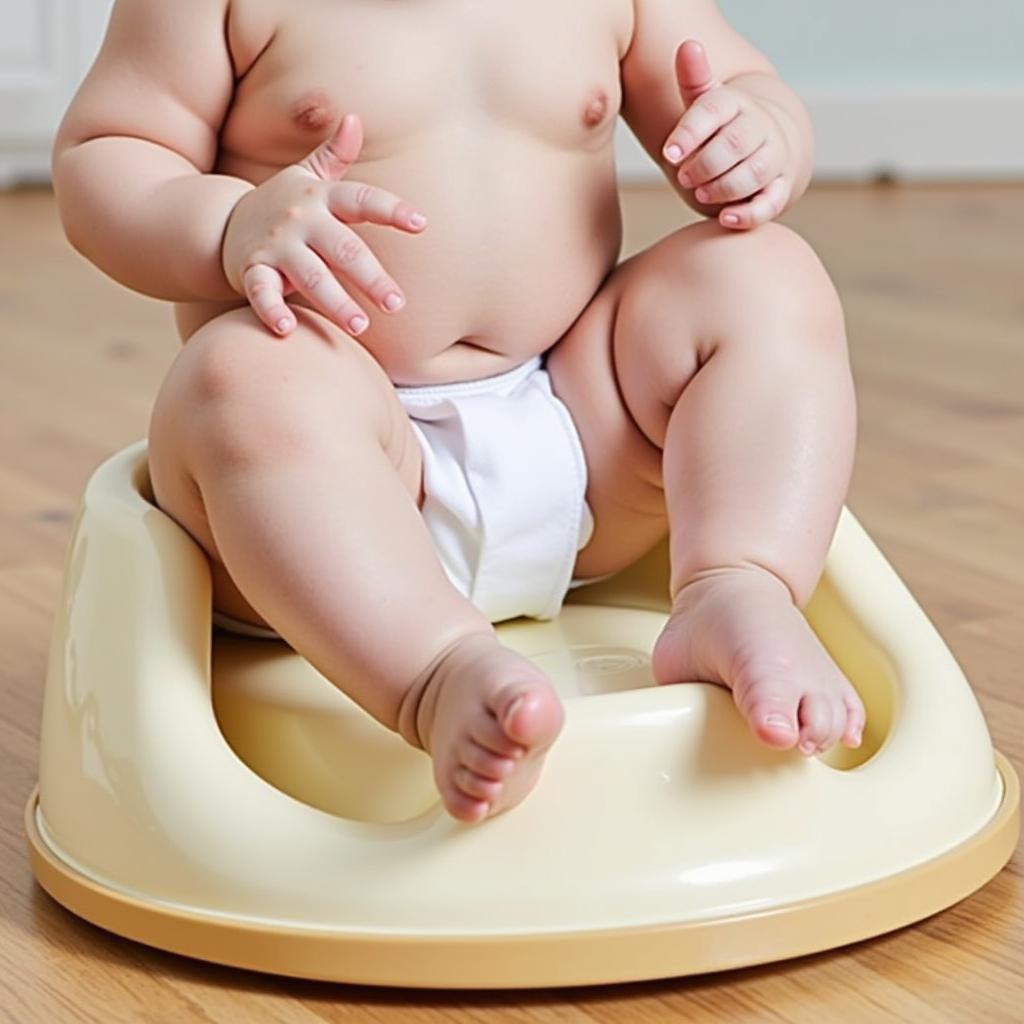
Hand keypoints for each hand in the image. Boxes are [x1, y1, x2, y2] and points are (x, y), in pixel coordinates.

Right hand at [221, 113, 425, 336]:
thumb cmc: (280, 205)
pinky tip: (287, 330)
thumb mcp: (306, 177)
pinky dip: (271, 310)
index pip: (361, 200)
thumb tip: (354, 118)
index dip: (390, 209)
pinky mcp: (251, 270)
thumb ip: (334, 155)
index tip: (420, 223)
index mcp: (320, 198)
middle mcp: (300, 221)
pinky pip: (261, 292)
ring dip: (335, 302)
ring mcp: (275, 247)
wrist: (218, 222)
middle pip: (343, 249)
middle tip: (396, 304)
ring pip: (310, 276)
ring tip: (359, 326)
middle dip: (371, 278)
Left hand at [661, 40, 791, 229]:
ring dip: (722, 187)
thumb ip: (693, 80)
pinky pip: (770, 204)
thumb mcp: (706, 102)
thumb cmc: (723, 127)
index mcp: (736, 104)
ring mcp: (773, 158)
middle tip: (683, 176)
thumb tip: (688, 46)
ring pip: (753, 174)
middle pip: (734, 144)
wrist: (766, 144)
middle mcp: (760, 127)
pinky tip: (725, 219)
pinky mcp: (780, 189)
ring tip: (701, 192)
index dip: (690, 133)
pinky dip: (748, 214)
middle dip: (704, 164)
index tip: (669, 153)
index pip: (713, 111)